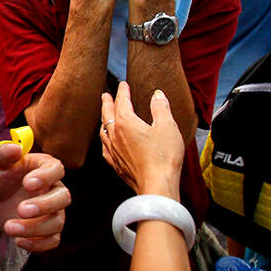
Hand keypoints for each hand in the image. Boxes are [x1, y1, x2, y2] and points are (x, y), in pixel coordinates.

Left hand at [0, 143, 69, 251]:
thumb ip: (2, 152)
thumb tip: (15, 148)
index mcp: (44, 167)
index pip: (55, 169)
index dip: (45, 177)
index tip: (27, 183)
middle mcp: (53, 188)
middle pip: (63, 197)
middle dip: (44, 205)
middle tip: (20, 209)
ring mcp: (53, 211)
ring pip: (57, 222)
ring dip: (35, 228)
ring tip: (8, 227)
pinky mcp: (47, 230)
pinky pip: (53, 240)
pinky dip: (38, 244)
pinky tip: (18, 241)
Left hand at [99, 81, 183, 199]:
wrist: (156, 185)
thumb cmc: (164, 156)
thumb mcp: (167, 126)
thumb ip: (160, 108)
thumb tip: (157, 95)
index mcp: (126, 123)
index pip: (122, 102)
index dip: (123, 92)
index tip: (123, 85)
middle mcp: (115, 135)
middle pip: (107, 115)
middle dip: (107, 103)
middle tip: (105, 95)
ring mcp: (114, 151)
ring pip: (104, 131)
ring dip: (104, 120)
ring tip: (104, 116)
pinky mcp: (116, 164)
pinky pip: (105, 148)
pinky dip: (105, 140)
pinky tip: (106, 143)